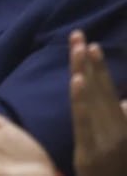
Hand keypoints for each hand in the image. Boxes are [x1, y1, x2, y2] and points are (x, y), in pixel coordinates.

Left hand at [69, 30, 126, 175]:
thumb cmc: (116, 163)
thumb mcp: (120, 135)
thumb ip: (120, 112)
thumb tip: (120, 98)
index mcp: (123, 121)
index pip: (106, 89)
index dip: (99, 67)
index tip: (92, 45)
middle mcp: (118, 126)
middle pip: (99, 87)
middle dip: (88, 60)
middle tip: (78, 35)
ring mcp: (106, 138)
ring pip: (91, 98)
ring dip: (84, 71)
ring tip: (78, 49)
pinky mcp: (91, 150)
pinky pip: (83, 120)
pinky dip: (80, 99)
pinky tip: (77, 80)